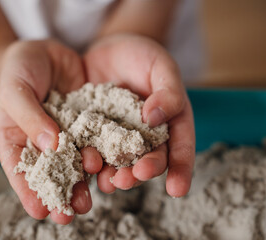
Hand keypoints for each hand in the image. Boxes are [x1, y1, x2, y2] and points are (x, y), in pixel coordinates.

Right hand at [0, 40, 100, 223]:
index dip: (27, 191)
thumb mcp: (16, 88)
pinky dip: (99, 156)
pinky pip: (93, 142)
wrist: (48, 50)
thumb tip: (51, 145)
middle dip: (59, 194)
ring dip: (80, 182)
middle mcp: (41, 142)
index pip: (19, 169)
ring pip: (73, 163)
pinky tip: (106, 170)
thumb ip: (29, 116)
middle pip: (49, 173)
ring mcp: (65, 135)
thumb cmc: (21, 68)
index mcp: (15, 137)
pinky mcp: (86, 124)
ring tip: (88, 201)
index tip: (39, 211)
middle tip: (68, 215)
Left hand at [84, 34, 194, 196]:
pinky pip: (94, 147)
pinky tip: (84, 168)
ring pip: (120, 160)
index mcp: (170, 122)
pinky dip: (91, 159)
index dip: (180, 169)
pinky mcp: (96, 131)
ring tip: (109, 183)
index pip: (180, 148)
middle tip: (132, 178)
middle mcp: (145, 135)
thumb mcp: (162, 66)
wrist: (111, 49)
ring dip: (116, 174)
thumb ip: (167, 91)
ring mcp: (119, 135)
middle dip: (141, 173)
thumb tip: (155, 118)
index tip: (177, 190)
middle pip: (148, 159)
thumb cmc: (144, 56)